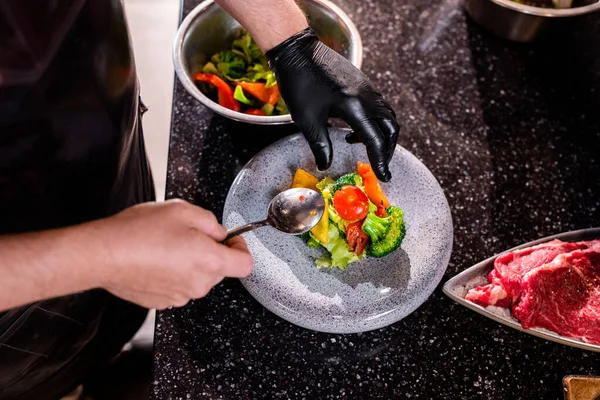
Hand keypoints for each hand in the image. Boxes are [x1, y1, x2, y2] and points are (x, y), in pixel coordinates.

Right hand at [93, 200, 252, 308]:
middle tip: (189, 234)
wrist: (103, 254)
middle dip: (211, 251)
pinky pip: (178, 285)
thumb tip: (218, 233)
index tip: (231, 239)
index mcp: (210, 261)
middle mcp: (199, 283)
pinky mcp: (163, 301)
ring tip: (167, 245)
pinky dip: (173, 273)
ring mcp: (180, 295)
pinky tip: (155, 259)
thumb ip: (211, 222)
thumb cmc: (139, 232)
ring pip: (198, 277)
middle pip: (220, 269)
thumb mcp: (183, 210)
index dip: (241, 248)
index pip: (246, 264)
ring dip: (190, 262)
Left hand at [266, 28, 399, 181]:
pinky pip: (379, 106)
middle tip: (379, 164)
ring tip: (364, 147)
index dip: (380, 161)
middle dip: (387, 149)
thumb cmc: (299, 83)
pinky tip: (355, 129)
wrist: (298, 51)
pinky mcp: (363, 82)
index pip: (375, 140)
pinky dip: (375, 122)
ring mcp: (367, 87)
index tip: (385, 176)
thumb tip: (325, 166)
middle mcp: (367, 96)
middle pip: (390, 127)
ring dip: (382, 135)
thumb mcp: (307, 120)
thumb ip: (320, 145)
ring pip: (387, 115)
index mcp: (354, 106)